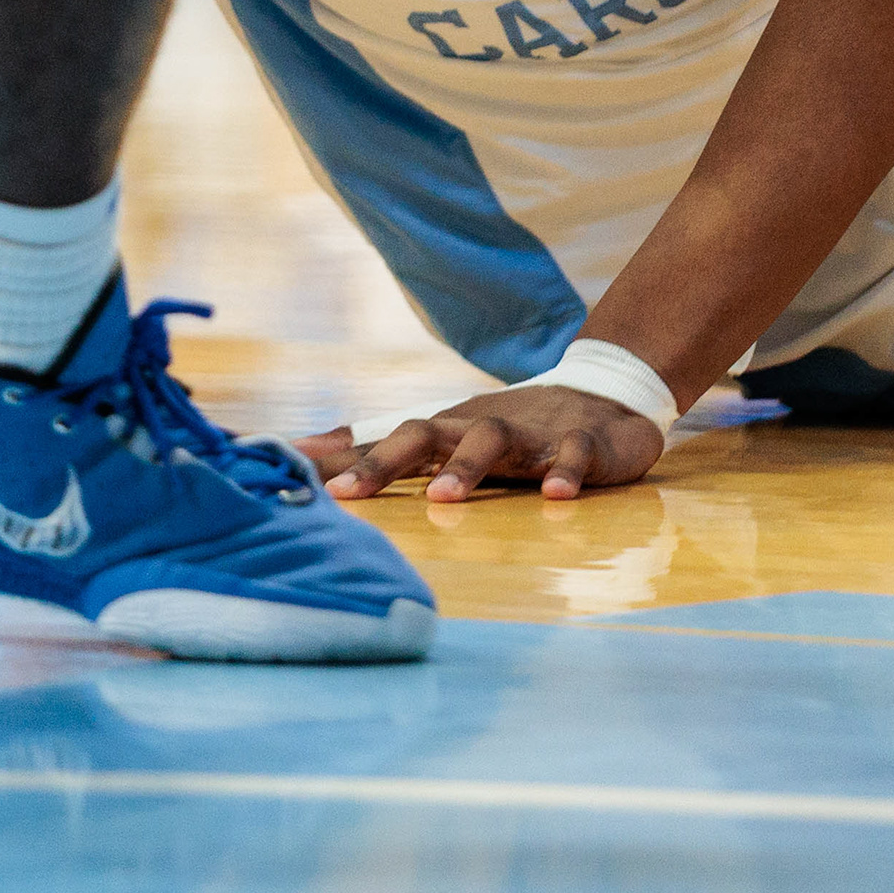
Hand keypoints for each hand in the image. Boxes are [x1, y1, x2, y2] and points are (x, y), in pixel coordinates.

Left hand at [304, 385, 666, 502]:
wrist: (606, 395)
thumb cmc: (513, 427)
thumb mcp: (446, 437)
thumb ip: (379, 447)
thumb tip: (305, 448)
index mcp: (445, 431)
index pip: (380, 439)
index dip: (336, 459)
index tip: (287, 468)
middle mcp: (477, 428)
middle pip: (422, 433)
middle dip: (380, 462)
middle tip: (344, 495)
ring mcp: (530, 435)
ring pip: (490, 439)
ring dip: (465, 466)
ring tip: (441, 497)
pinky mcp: (582, 442)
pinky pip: (573, 454)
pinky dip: (564, 470)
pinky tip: (557, 495)